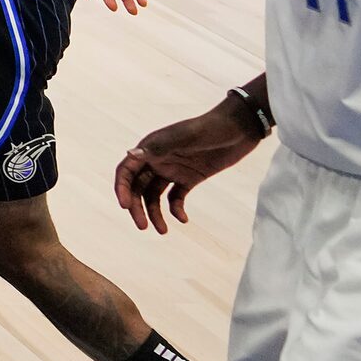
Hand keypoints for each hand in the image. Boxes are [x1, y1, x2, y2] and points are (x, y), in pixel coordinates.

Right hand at [115, 102, 263, 233]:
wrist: (238, 128)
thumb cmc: (209, 128)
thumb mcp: (184, 138)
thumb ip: (158, 147)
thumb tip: (130, 155)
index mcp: (150, 149)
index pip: (127, 171)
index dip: (122, 188)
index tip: (125, 206)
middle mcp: (157, 160)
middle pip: (138, 187)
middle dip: (138, 207)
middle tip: (142, 227)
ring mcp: (173, 170)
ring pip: (155, 196)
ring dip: (155, 213)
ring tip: (163, 231)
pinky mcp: (190, 178)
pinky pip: (176, 197)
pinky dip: (177, 209)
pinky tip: (184, 219)